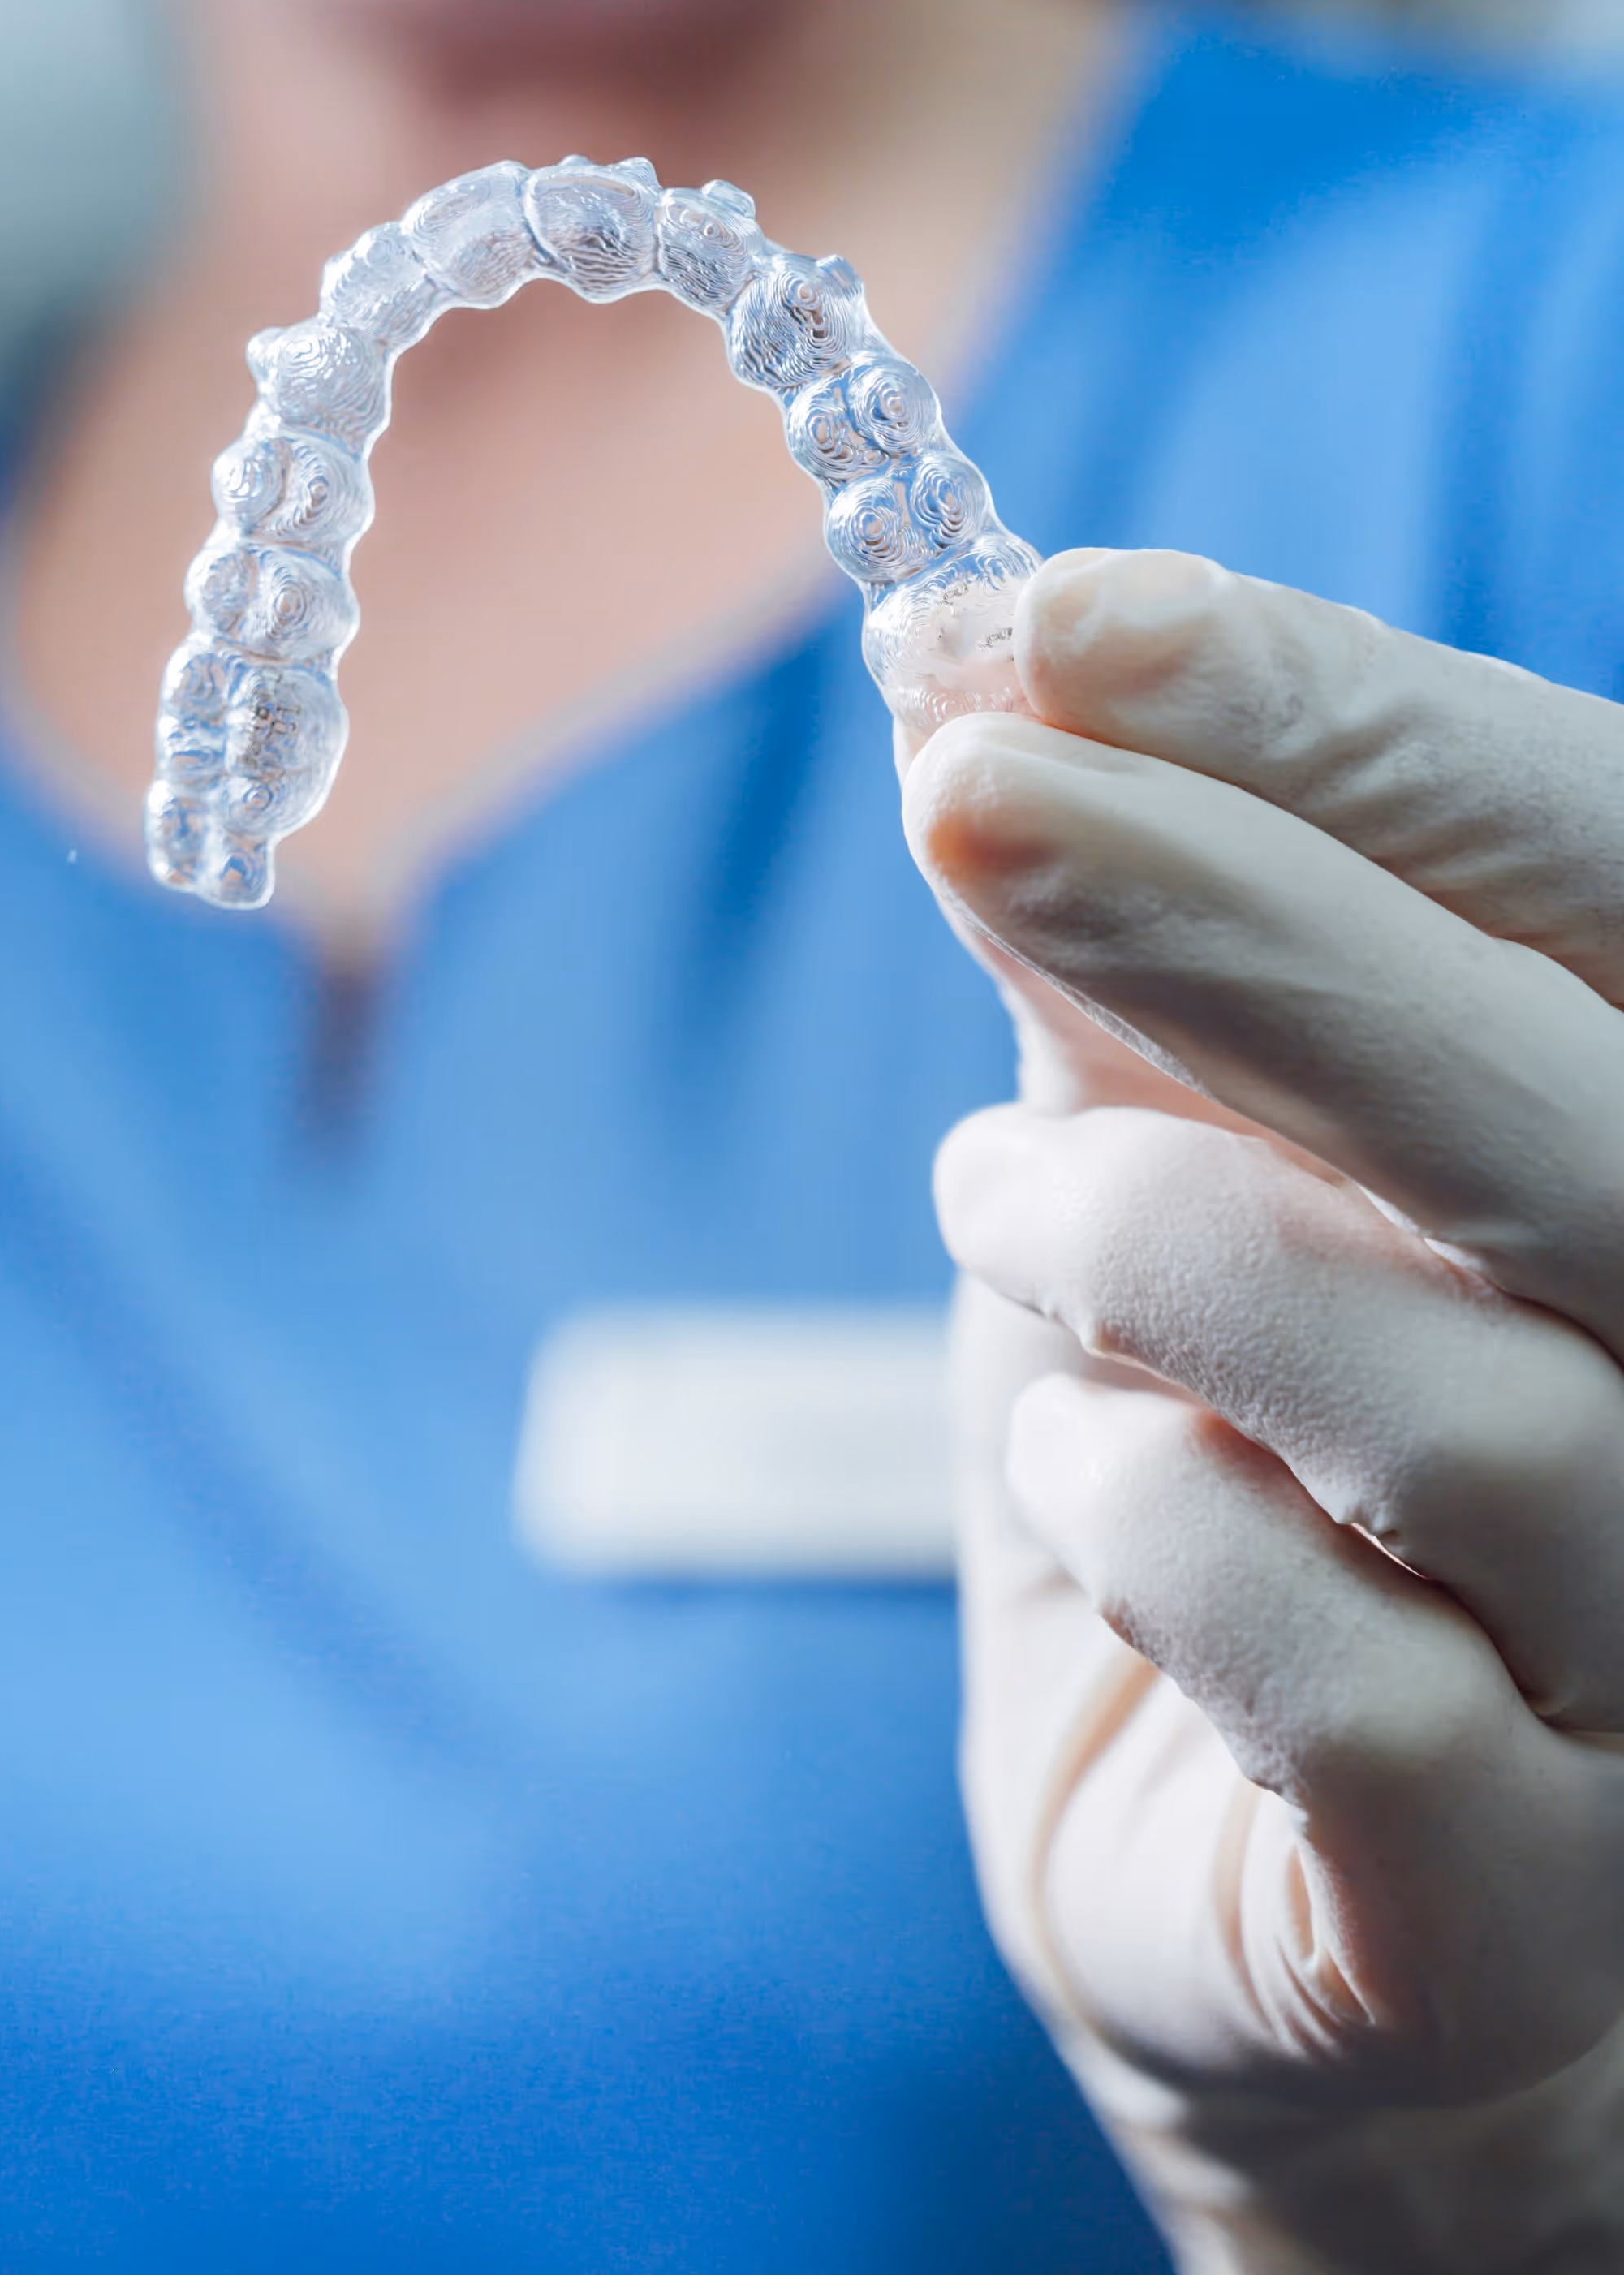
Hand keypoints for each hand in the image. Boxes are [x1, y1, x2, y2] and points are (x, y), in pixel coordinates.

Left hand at [902, 550, 1623, 2274]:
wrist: (1263, 1899)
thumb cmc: (1247, 1480)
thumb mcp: (1179, 1160)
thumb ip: (1136, 966)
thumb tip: (976, 678)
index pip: (1601, 871)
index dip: (1347, 723)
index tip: (1060, 616)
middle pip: (1580, 1114)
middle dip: (1241, 921)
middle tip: (964, 798)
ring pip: (1477, 1399)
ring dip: (1155, 1251)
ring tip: (993, 1202)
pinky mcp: (1544, 1908)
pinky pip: (1361, 1693)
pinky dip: (1153, 1530)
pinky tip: (1076, 1473)